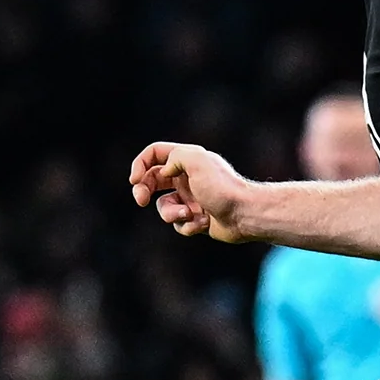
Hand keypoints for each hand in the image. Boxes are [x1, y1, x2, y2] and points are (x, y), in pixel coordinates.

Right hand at [128, 141, 254, 241]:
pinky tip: (204, 223)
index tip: (135, 180)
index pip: (155, 154)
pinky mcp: (196, 218)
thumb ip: (174, 156)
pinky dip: (187, 225)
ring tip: (190, 215)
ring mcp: (191, 198)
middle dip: (142, 191)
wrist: (245, 215)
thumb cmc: (222, 187)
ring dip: (171, 213)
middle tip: (141, 200)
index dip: (140, 164)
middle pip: (152, 181)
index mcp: (187, 160)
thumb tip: (163, 172)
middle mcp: (187, 177)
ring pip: (164, 207)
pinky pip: (178, 224)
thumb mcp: (197, 160)